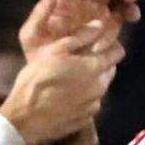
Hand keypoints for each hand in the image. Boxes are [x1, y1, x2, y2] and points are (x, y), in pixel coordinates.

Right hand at [0, 22, 124, 144]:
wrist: (26, 118)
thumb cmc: (38, 79)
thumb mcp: (55, 51)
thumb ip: (81, 37)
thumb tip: (99, 25)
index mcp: (95, 68)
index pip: (118, 52)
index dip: (111, 45)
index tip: (98, 44)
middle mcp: (101, 87)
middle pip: (110, 70)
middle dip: (99, 63)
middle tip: (79, 61)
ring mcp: (94, 106)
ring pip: (100, 87)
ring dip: (91, 81)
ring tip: (69, 80)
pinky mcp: (86, 120)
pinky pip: (90, 104)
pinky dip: (84, 98)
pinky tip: (66, 97)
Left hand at [18, 0, 140, 55]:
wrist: (57, 80)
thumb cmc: (38, 57)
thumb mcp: (31, 36)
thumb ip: (39, 13)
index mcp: (60, 0)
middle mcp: (79, 1)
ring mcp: (95, 10)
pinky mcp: (108, 24)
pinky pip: (121, 11)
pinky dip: (129, 10)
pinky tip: (133, 16)